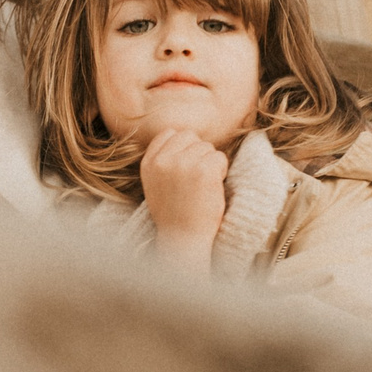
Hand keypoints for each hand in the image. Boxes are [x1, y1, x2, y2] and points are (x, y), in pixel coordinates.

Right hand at [139, 128, 226, 271]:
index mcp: (149, 163)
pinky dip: (221, 172)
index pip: (170, 133)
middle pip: (191, 137)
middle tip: (197, 179)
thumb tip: (184, 137)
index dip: (184, 146)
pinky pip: (220, 158)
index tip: (186, 167)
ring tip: (203, 187)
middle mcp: (164, 160)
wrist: (183, 239)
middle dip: (199, 154)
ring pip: (207, 147)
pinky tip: (212, 189)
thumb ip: (163, 161)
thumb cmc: (174, 214)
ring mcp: (183, 164)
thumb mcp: (156, 184)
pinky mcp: (204, 170)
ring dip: (211, 164)